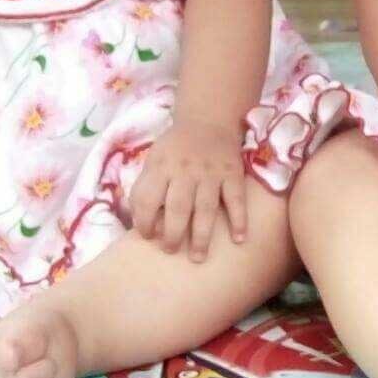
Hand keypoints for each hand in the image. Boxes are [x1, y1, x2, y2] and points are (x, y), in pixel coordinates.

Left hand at [129, 118, 247, 261]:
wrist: (209, 119)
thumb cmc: (176, 147)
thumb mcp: (154, 158)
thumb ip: (146, 186)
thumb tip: (138, 220)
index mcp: (161, 166)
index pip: (147, 198)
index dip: (143, 221)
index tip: (147, 236)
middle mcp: (185, 170)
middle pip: (177, 207)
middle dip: (172, 234)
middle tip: (170, 250)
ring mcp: (211, 173)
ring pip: (205, 208)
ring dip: (201, 236)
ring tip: (197, 257)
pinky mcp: (232, 174)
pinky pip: (236, 199)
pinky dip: (239, 219)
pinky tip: (239, 239)